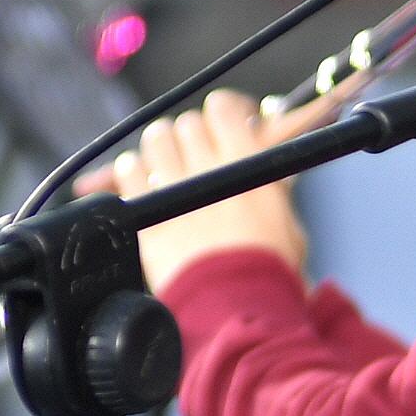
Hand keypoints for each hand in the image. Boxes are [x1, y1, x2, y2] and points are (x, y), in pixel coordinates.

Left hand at [96, 91, 315, 291]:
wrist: (236, 308)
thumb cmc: (270, 270)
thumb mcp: (288, 222)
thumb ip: (271, 190)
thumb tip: (268, 173)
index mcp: (246, 163)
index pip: (222, 107)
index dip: (224, 110)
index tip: (227, 120)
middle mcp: (206, 168)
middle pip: (186, 123)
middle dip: (192, 134)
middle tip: (198, 152)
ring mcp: (172, 191)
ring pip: (154, 140)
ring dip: (161, 148)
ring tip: (168, 165)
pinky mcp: (146, 216)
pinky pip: (128, 173)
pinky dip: (132, 173)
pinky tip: (144, 184)